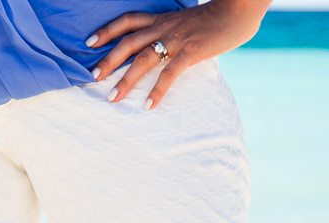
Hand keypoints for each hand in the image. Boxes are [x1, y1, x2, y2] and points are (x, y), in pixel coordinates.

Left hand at [89, 0, 268, 109]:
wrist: (237, 10)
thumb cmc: (213, 19)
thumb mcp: (185, 21)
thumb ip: (169, 33)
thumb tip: (160, 49)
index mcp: (161, 19)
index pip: (127, 21)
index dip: (107, 30)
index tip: (90, 43)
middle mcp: (164, 27)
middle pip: (128, 43)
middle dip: (109, 60)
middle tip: (93, 77)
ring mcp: (176, 39)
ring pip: (143, 59)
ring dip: (126, 79)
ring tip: (113, 97)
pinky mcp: (191, 51)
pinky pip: (169, 74)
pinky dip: (157, 91)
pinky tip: (148, 106)